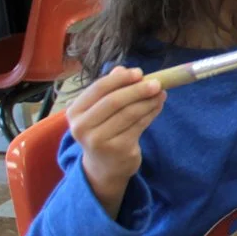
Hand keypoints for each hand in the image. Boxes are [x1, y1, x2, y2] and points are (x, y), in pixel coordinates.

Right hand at [67, 66, 166, 217]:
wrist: (104, 167)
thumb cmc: (103, 131)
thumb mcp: (100, 111)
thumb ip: (110, 89)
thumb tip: (122, 68)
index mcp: (75, 112)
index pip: (98, 89)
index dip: (120, 79)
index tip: (139, 72)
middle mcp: (82, 127)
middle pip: (114, 101)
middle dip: (138, 89)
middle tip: (157, 82)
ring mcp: (99, 140)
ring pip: (130, 113)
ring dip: (149, 100)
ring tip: (161, 92)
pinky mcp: (118, 149)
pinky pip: (140, 125)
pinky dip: (152, 112)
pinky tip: (159, 105)